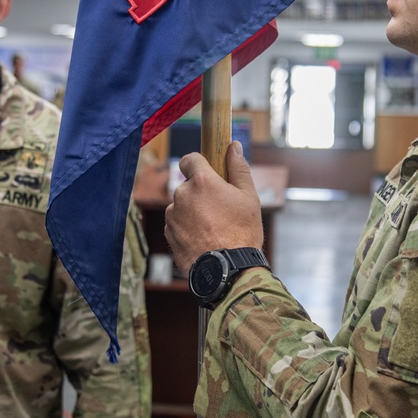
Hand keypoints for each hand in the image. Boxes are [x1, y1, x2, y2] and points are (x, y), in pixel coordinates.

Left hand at [164, 141, 263, 274]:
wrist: (228, 271)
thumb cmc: (242, 232)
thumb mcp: (249, 197)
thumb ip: (238, 168)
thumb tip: (233, 146)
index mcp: (202, 181)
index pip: (189, 159)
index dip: (198, 164)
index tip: (207, 173)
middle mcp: (182, 195)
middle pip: (188, 185)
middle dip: (200, 193)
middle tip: (220, 209)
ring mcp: (173, 215)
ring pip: (182, 205)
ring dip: (193, 211)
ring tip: (213, 228)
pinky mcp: (169, 233)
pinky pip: (177, 223)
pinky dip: (187, 227)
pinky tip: (204, 239)